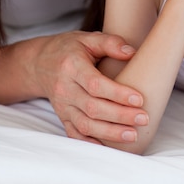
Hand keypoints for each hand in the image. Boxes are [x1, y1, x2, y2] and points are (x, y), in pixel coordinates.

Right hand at [32, 31, 147, 143]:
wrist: (40, 63)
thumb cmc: (69, 48)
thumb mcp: (88, 38)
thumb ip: (110, 42)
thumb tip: (132, 52)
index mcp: (72, 66)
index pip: (95, 84)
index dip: (117, 93)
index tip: (139, 99)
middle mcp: (65, 88)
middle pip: (92, 108)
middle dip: (120, 116)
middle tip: (143, 118)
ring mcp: (62, 106)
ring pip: (85, 124)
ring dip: (110, 132)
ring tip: (133, 134)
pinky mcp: (62, 117)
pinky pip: (75, 134)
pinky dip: (91, 142)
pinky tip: (110, 146)